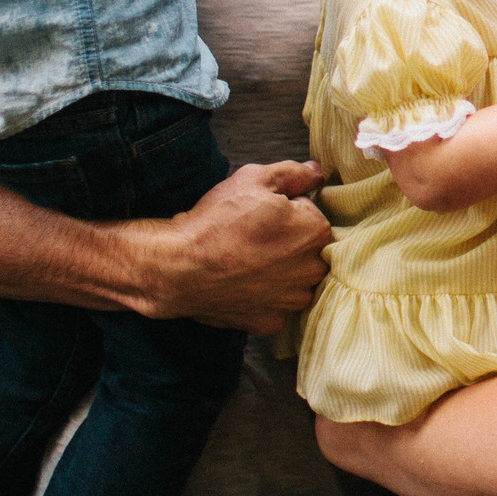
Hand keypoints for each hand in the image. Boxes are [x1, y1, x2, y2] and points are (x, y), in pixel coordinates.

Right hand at [135, 159, 330, 332]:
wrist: (179, 267)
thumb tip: (317, 174)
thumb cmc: (217, 221)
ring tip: (246, 261)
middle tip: (253, 237)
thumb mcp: (255, 179)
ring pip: (294, 281)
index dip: (288, 211)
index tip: (263, 215)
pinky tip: (241, 282)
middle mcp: (311, 270)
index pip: (313, 216)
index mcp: (315, 232)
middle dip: (289, 243)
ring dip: (279, 271)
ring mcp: (291, 300)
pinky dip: (262, 295)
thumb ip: (295, 174)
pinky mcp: (271, 322)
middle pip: (308, 251)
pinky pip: (275, 305)